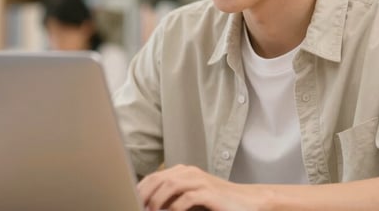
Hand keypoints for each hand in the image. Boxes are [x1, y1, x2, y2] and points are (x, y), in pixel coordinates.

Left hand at [137, 164, 270, 210]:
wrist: (247, 202)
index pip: (155, 176)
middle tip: (138, 206)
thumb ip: (172, 198)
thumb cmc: (219, 202)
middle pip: (159, 178)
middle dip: (144, 194)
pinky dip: (174, 208)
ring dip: (157, 201)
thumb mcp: (192, 198)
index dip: (140, 188)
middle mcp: (191, 173)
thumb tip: (150, 205)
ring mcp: (200, 181)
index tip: (131, 199)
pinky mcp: (209, 193)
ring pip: (170, 185)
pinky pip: (186, 198)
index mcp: (184, 172)